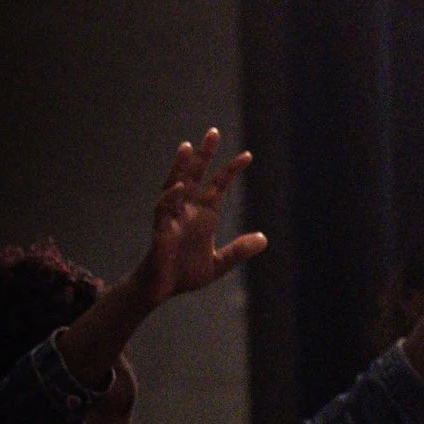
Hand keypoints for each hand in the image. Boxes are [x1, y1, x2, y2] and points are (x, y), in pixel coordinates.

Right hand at [127, 130, 266, 315]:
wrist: (162, 291)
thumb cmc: (185, 273)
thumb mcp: (219, 263)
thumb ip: (238, 250)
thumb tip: (264, 239)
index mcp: (202, 215)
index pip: (218, 186)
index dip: (230, 170)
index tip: (247, 156)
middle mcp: (187, 210)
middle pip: (195, 176)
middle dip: (203, 155)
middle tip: (213, 132)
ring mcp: (172, 218)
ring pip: (175, 185)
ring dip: (181, 167)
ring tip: (188, 147)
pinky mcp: (160, 230)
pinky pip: (163, 209)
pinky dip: (170, 197)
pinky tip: (179, 186)